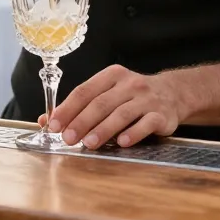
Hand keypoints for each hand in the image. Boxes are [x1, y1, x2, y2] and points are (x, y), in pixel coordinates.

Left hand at [41, 65, 182, 148]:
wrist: (173, 93)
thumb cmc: (133, 96)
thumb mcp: (109, 93)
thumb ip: (82, 106)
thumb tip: (47, 120)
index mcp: (112, 76)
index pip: (85, 91)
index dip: (68, 108)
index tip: (55, 124)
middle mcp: (129, 84)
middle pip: (101, 103)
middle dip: (81, 121)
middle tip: (68, 138)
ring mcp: (147, 98)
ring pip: (121, 113)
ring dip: (103, 129)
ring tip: (89, 143)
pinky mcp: (161, 114)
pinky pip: (146, 123)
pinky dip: (133, 133)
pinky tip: (122, 143)